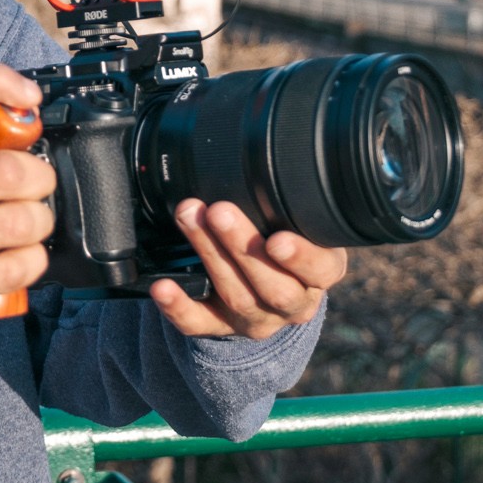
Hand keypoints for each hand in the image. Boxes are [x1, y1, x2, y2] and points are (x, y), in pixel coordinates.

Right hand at [0, 59, 55, 354]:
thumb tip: (18, 115)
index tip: (26, 98)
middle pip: (8, 168)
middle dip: (40, 176)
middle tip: (35, 184)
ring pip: (22, 221)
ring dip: (39, 222)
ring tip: (25, 223)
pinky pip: (17, 267)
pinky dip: (31, 260)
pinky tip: (16, 256)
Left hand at [148, 200, 345, 340]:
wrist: (264, 289)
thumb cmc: (281, 243)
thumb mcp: (295, 222)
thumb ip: (285, 203)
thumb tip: (259, 154)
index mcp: (318, 274)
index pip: (320, 270)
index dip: (300, 258)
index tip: (277, 239)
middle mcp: (292, 302)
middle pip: (272, 285)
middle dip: (242, 246)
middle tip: (219, 211)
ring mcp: (257, 319)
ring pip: (236, 296)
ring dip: (209, 255)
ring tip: (188, 219)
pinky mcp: (221, 329)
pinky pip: (198, 324)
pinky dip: (178, 305)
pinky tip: (163, 286)